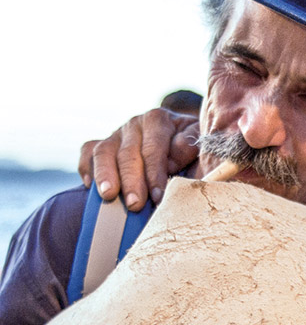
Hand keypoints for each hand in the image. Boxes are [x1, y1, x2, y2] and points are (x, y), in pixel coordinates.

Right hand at [78, 109, 200, 210]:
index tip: (158, 196)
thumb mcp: (198, 144)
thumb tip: (171, 159)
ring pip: (103, 152)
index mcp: (159, 120)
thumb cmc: (192, 150)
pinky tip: (91, 187)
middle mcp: (135, 124)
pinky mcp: (103, 144)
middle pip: (128, 153)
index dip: (155, 173)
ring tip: (108, 196)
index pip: (153, 148)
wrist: (180, 139)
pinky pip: (88, 153)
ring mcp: (116, 133)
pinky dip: (87, 168)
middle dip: (132, 180)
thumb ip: (189, 147)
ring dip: (106, 175)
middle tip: (134, 204)